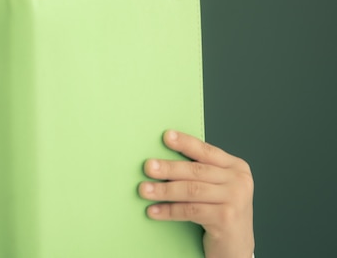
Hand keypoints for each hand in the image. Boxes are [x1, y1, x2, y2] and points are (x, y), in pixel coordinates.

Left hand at [139, 130, 253, 257]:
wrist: (237, 247)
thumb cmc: (221, 213)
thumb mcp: (217, 187)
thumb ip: (200, 172)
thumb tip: (163, 159)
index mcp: (236, 167)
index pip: (206, 151)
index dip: (185, 143)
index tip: (166, 136)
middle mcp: (239, 181)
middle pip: (196, 171)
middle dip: (168, 168)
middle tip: (147, 167)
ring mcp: (235, 200)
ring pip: (191, 190)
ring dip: (164, 190)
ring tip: (144, 190)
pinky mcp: (226, 218)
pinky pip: (190, 210)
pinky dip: (169, 210)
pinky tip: (153, 211)